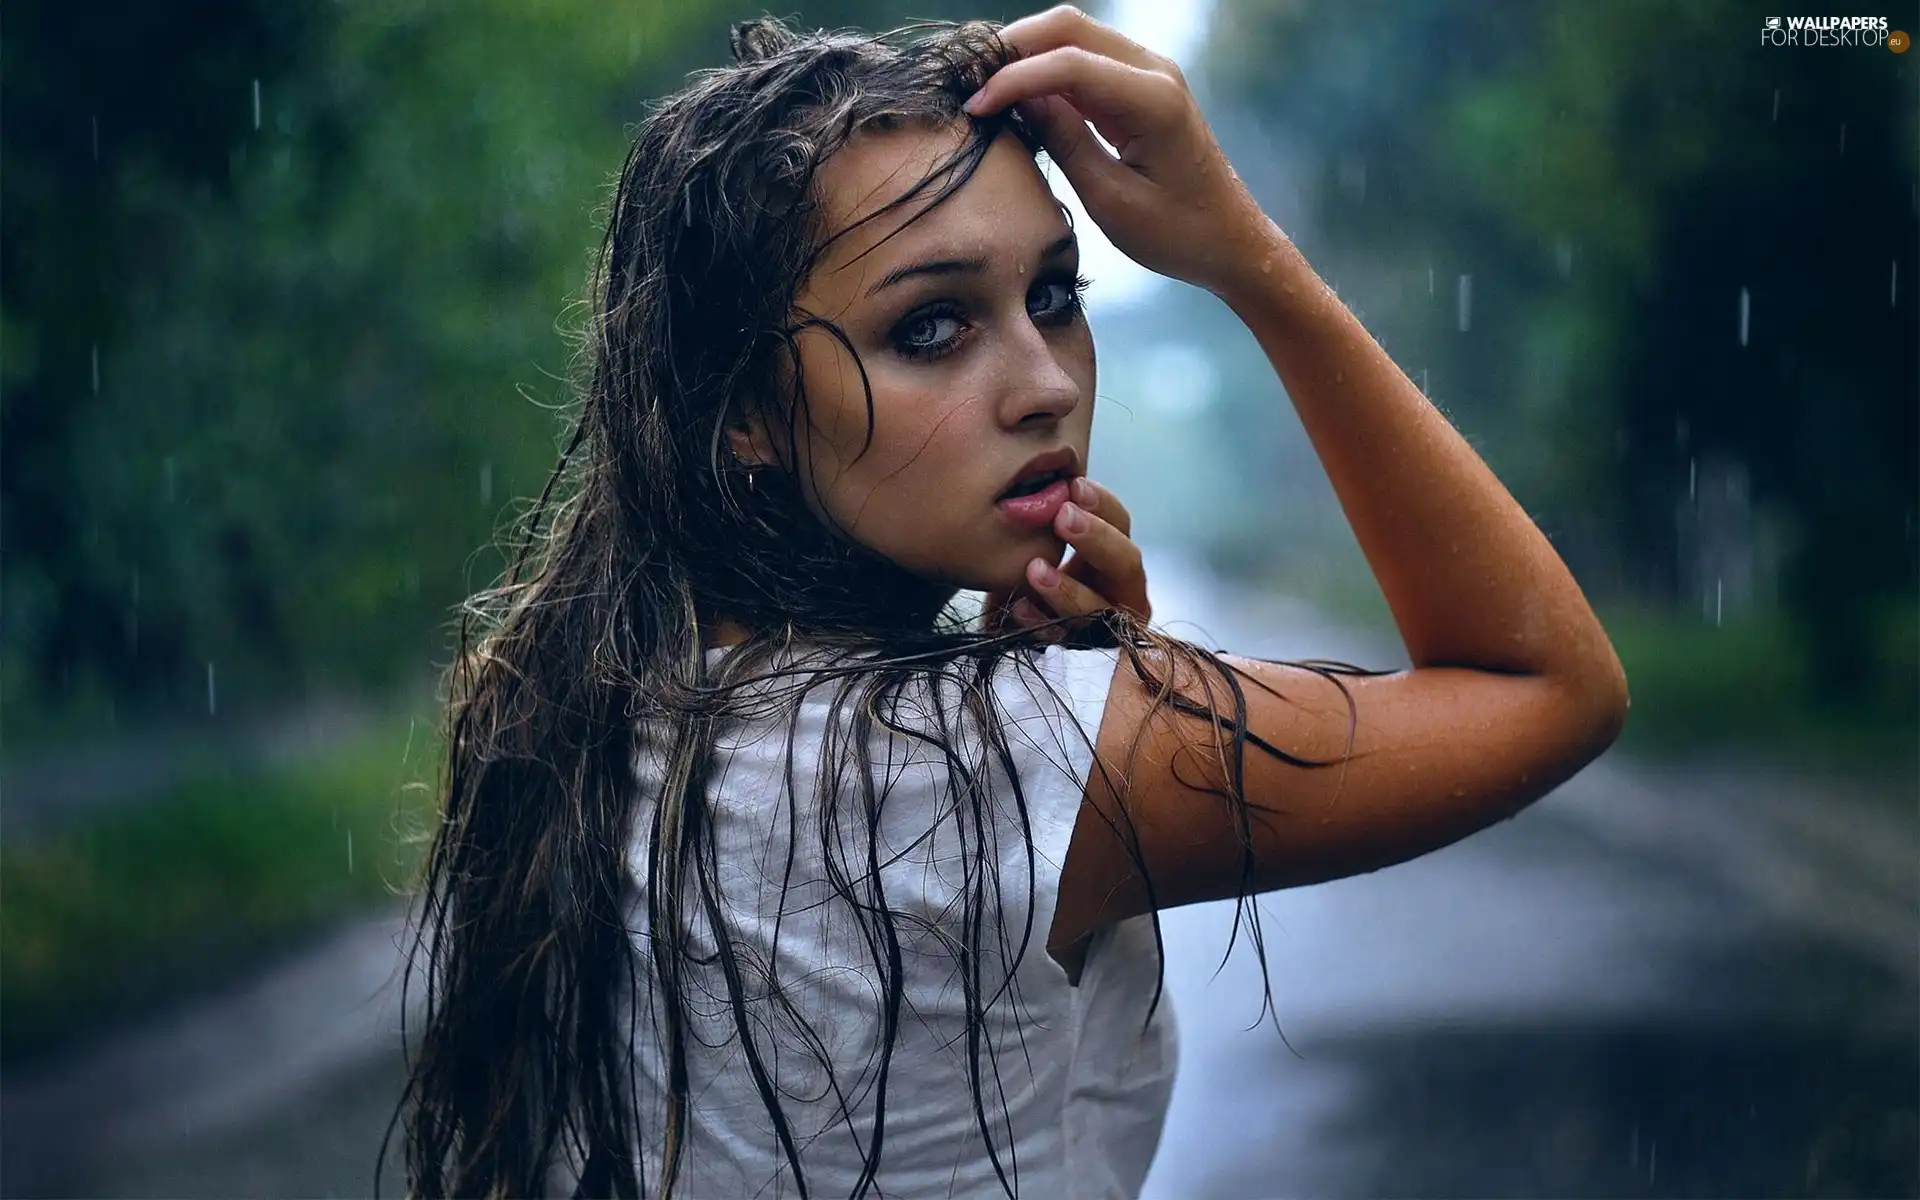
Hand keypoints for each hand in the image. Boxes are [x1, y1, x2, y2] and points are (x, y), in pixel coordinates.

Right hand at [964, 5, 1276, 298]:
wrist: (1230, 240)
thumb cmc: (1177, 234)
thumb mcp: (1111, 200)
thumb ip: (1065, 143)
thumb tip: (1018, 99)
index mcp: (1154, 100)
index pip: (1069, 64)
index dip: (1014, 79)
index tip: (974, 107)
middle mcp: (1156, 70)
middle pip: (1068, 27)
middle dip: (1013, 48)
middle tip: (969, 82)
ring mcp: (1151, 72)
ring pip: (1074, 35)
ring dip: (1027, 54)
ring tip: (985, 87)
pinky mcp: (1142, 85)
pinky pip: (1086, 59)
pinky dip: (1047, 70)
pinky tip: (1017, 95)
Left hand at [983, 477, 1150, 644]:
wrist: (1014, 627)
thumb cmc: (1034, 577)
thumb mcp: (1040, 545)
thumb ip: (1042, 521)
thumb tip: (1033, 489)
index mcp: (1112, 556)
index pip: (1120, 523)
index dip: (1102, 505)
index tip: (1074, 487)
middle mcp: (1120, 591)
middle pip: (1127, 564)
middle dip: (1098, 539)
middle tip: (1064, 517)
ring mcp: (1105, 626)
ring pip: (1100, 609)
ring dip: (1068, 588)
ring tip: (1035, 570)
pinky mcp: (1079, 654)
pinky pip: (1065, 640)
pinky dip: (1041, 623)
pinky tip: (1019, 608)